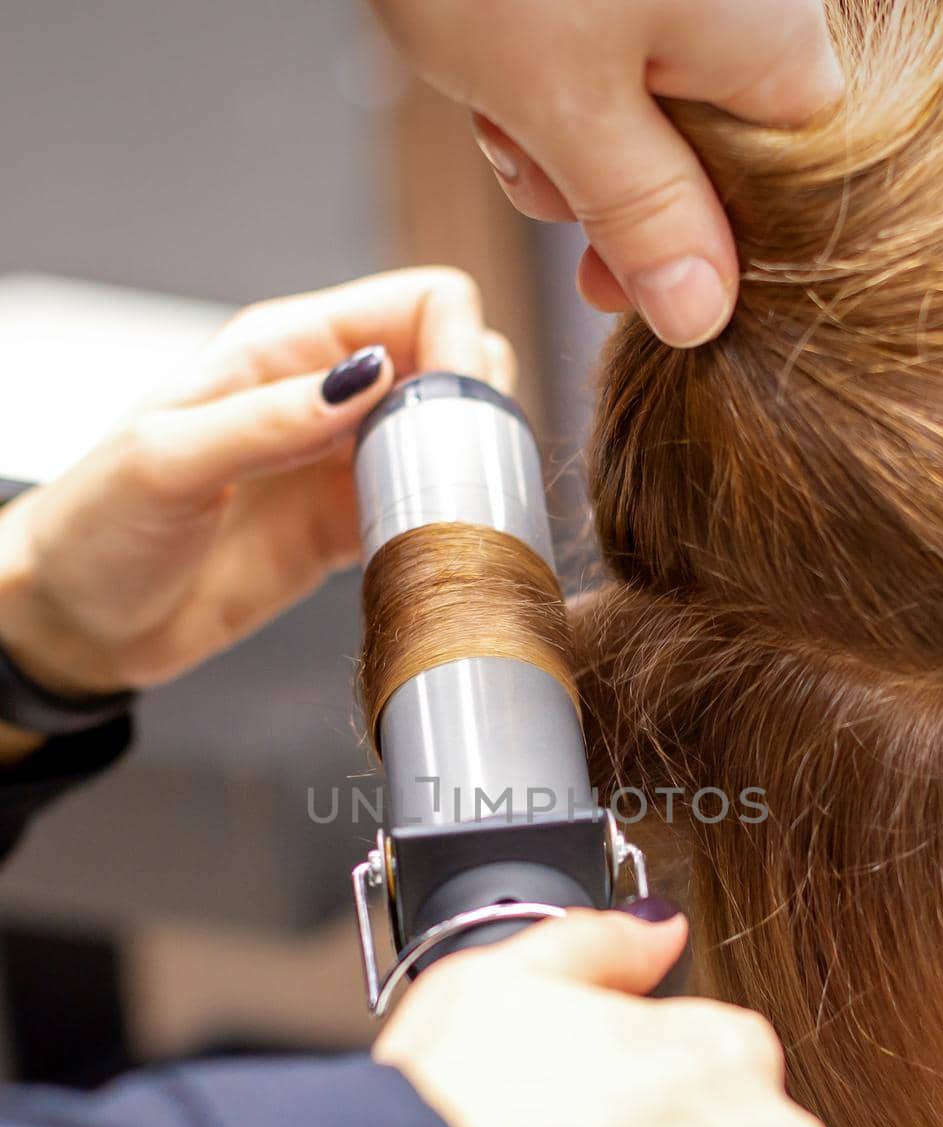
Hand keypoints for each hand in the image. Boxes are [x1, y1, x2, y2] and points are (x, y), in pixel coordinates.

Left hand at [0, 269, 513, 703]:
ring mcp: (341, 464)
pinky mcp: (346, 530)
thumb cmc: (98, 528)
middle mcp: (325, 397)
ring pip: (451, 436)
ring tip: (447, 513)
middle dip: (475, 406)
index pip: (419, 303)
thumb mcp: (170, 458)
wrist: (81, 621)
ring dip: (467, 468)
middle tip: (455, 469)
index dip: (457, 345)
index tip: (457, 410)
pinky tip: (428, 547)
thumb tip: (372, 379)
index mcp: (284, 349)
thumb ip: (272, 417)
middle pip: (453, 363)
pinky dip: (444, 523)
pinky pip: (425, 510)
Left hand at [373, 0, 841, 345]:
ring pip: (629, 102)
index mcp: (772, 45)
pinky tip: (486, 46)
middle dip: (596, 181)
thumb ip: (644, 220)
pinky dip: (534, 63)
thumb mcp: (567, 110)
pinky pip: (592, 42)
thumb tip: (703, 315)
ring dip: (549, 125)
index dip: (682, 253)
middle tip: (529, 158)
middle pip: (692, 153)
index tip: (604, 281)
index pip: (769, 198)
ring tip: (492, 87)